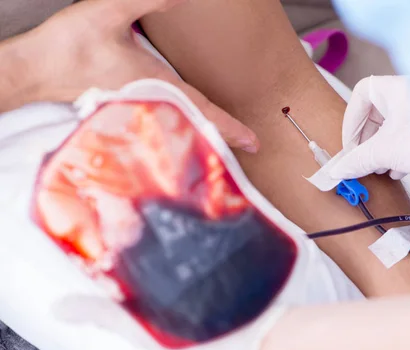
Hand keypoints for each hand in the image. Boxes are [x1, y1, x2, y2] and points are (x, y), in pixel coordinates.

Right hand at [0, 0, 257, 151]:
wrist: (29, 73)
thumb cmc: (65, 48)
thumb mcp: (108, 13)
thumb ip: (147, 0)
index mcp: (153, 87)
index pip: (202, 111)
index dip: (230, 127)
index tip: (254, 141)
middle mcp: (148, 109)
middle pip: (193, 130)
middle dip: (221, 140)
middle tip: (248, 148)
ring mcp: (135, 118)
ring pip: (177, 134)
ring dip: (200, 138)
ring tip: (223, 147)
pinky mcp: (121, 118)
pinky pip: (157, 132)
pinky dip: (176, 135)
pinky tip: (182, 137)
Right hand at [328, 75, 409, 179]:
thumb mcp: (385, 152)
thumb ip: (358, 160)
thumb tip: (338, 170)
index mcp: (394, 87)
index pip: (361, 95)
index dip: (350, 122)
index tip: (349, 147)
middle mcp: (409, 91)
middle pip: (376, 112)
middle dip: (366, 140)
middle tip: (361, 161)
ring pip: (393, 124)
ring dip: (382, 147)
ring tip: (379, 168)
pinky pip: (409, 132)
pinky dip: (399, 149)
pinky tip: (399, 169)